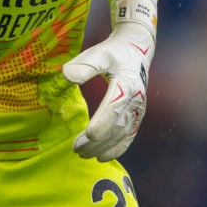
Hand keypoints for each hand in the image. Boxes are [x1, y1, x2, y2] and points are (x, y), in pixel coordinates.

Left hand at [63, 0, 156, 160]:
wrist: (136, 49)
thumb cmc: (113, 52)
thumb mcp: (99, 53)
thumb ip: (84, 65)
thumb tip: (67, 76)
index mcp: (125, 83)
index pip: (113, 108)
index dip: (101, 123)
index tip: (86, 136)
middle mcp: (135, 99)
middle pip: (117, 126)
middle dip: (97, 141)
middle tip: (76, 149)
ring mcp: (139, 109)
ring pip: (122, 135)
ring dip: (103, 147)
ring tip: (83, 154)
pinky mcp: (138, 115)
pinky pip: (129, 136)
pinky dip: (117, 148)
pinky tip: (102, 157)